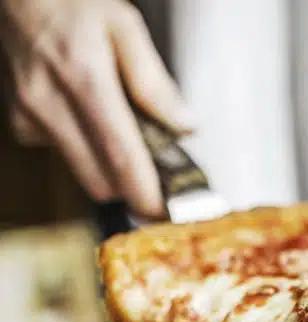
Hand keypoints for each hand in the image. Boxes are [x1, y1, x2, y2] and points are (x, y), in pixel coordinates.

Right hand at [0, 0, 192, 216]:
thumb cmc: (73, 1)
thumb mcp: (124, 25)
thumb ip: (154, 82)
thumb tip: (184, 127)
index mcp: (84, 77)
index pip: (120, 156)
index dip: (146, 193)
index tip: (167, 211)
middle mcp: (51, 103)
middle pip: (101, 181)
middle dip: (131, 187)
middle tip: (155, 174)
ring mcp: (31, 116)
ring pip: (83, 174)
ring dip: (109, 168)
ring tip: (124, 135)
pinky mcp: (21, 123)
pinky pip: (63, 155)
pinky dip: (84, 148)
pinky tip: (86, 116)